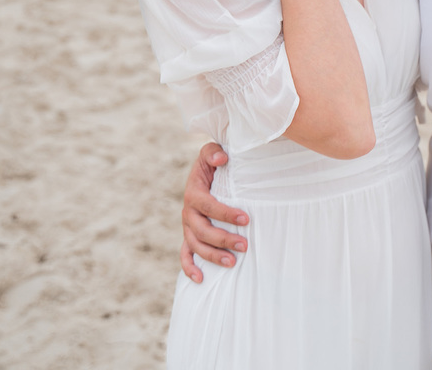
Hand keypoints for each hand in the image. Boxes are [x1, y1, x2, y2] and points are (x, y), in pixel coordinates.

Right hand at [179, 142, 250, 283]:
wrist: (206, 173)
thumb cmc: (214, 164)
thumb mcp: (212, 152)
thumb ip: (214, 152)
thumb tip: (222, 159)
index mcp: (194, 192)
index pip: (208, 205)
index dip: (225, 214)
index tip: (246, 220)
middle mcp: (188, 211)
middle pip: (201, 230)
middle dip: (223, 239)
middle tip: (244, 245)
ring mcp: (188, 226)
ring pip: (195, 245)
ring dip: (212, 255)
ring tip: (232, 262)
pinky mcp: (189, 236)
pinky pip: (185, 254)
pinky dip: (190, 268)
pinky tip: (201, 279)